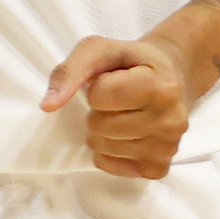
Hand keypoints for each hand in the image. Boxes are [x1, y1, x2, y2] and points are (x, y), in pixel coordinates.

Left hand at [43, 33, 195, 179]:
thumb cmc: (132, 62)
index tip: (115, 80)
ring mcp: (167, 149)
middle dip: (98, 111)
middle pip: (99, 125)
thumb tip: (48, 106)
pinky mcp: (158, 168)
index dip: (97, 87)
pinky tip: (125, 135)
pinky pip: (109, 166)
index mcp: (162, 87)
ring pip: (103, 148)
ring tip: (121, 116)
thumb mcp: (101, 50)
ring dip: (102, 132)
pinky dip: (107, 152)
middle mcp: (172, 121)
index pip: (100, 96)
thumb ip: (71, 70)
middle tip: (117, 101)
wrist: (171, 77)